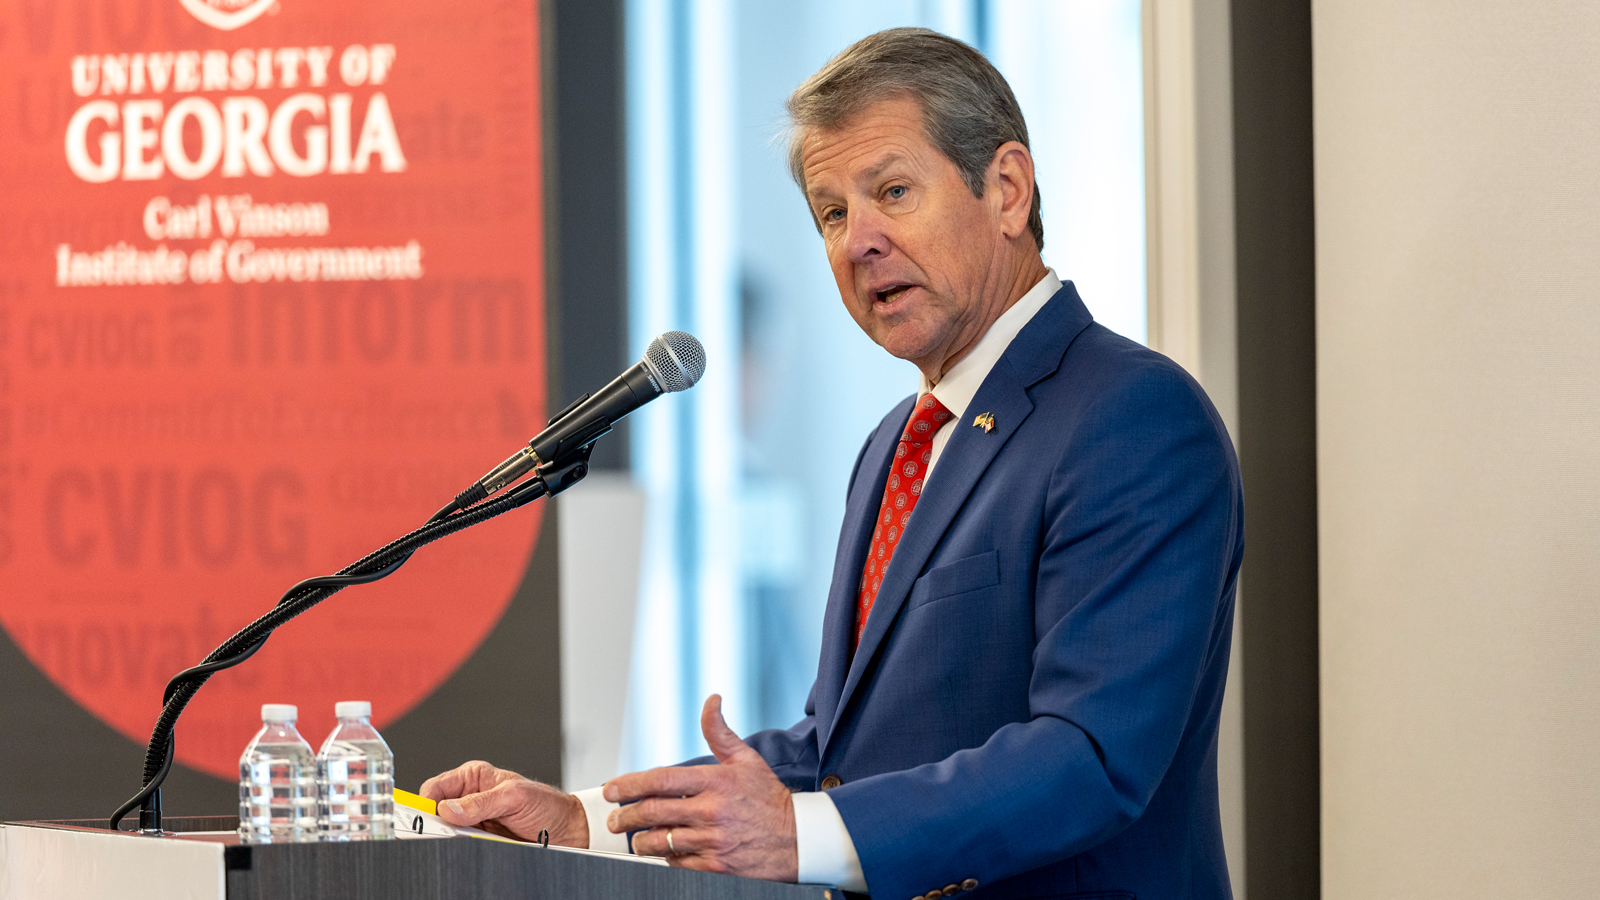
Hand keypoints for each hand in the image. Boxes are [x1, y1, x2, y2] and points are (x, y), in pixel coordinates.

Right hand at [419, 760, 587, 846]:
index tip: (428, 818)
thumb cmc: (546, 805)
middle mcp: (470, 798)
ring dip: (453, 839)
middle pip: (437, 812)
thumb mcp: (515, 797)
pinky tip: (475, 848)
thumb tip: (449, 808)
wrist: (566, 831)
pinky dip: (464, 850)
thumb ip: (482, 801)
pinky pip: (462, 847)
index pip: (436, 787)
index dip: (427, 802)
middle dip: (438, 824)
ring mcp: (473, 821)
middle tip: (447, 833)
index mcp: (474, 777)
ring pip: (447, 833)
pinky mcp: (480, 840)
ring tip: (471, 840)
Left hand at [604, 694, 797, 879]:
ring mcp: (713, 842)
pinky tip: (668, 852)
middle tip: (615, 820)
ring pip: (659, 842)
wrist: (799, 840)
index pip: (660, 780)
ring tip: (637, 839)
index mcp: (716, 782)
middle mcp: (712, 811)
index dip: (629, 785)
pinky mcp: (716, 867)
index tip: (612, 789)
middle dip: (625, 817)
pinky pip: (676, 864)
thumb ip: (720, 733)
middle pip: (652, 813)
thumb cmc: (769, 800)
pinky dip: (667, 858)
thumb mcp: (747, 761)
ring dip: (641, 842)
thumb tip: (711, 701)